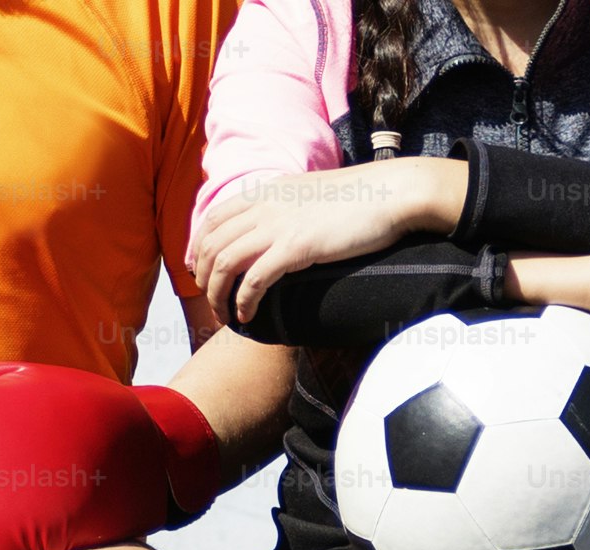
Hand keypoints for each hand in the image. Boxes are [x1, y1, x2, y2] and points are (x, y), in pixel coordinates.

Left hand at [187, 160, 457, 326]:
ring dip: (218, 295)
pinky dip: (244, 302)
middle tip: (213, 303)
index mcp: (266, 191)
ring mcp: (278, 226)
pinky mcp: (296, 248)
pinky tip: (247, 316)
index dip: (199, 249)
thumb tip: (279, 227)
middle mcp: (264, 206)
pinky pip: (254, 280)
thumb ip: (287, 206)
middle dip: (204, 278)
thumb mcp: (310, 194)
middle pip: (213, 244)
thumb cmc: (359, 198)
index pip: (213, 219)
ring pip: (225, 264)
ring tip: (225, 316)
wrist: (390, 193)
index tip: (201, 273)